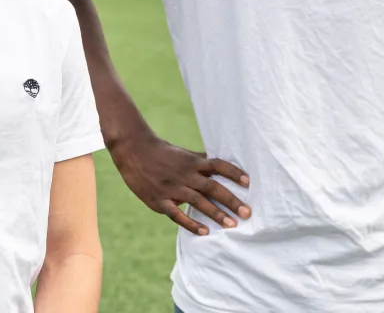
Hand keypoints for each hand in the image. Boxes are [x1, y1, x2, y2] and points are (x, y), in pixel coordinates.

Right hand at [111, 134, 250, 235]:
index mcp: (192, 162)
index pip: (218, 165)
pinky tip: (205, 232)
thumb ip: (199, 160)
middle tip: (247, 212)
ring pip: (198, 202)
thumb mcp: (182, 153)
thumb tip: (218, 163)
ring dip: (216, 214)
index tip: (248, 182)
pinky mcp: (159, 200)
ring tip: (232, 225)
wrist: (134, 151)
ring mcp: (172, 188)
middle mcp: (185, 174)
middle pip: (212, 187)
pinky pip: (177, 214)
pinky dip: (191, 224)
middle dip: (231, 200)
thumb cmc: (161, 152)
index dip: (233, 173)